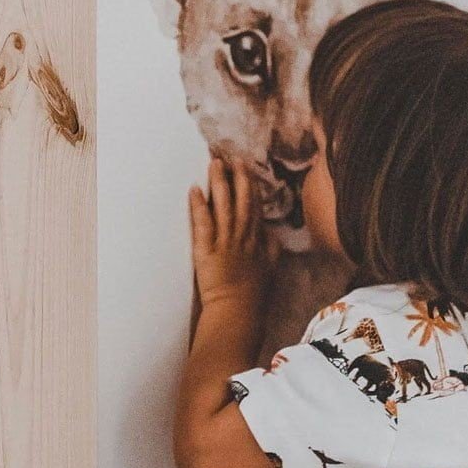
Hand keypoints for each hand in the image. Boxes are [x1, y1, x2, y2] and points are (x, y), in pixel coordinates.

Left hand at [188, 158, 276, 308]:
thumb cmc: (253, 294)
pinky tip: (195, 189)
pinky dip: (199, 205)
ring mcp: (225, 241)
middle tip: (232, 157)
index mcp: (257, 239)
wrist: (238, 310)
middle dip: (238, 177)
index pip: (254, 206)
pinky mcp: (207, 250)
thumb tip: (273, 235)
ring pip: (224, 206)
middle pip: (241, 200)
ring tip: (214, 164)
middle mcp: (243, 235)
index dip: (250, 185)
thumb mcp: (270, 268)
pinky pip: (203, 223)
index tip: (246, 167)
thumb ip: (271, 248)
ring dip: (219, 183)